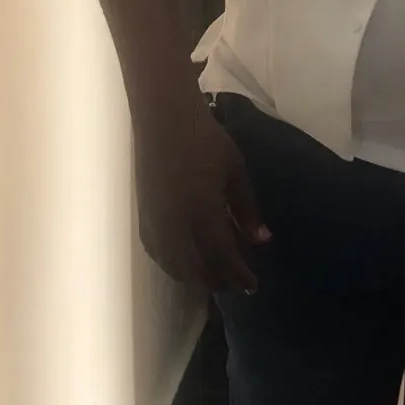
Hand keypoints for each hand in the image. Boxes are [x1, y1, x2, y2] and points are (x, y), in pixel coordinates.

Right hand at [134, 107, 268, 293]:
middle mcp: (175, 227)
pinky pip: (159, 254)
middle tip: (237, 284)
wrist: (163, 118)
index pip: (222, 259)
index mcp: (201, 215)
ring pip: (175, 267)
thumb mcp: (236, 172)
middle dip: (218, 282)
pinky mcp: (144, 217)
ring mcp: (155, 224)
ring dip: (196, 276)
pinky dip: (176, 265)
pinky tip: (187, 260)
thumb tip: (261, 241)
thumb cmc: (205, 139)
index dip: (238, 277)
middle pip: (196, 271)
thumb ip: (247, 210)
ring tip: (215, 276)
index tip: (253, 286)